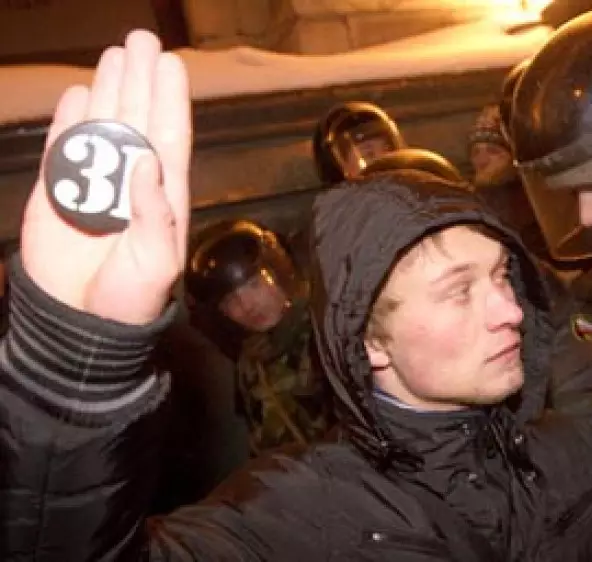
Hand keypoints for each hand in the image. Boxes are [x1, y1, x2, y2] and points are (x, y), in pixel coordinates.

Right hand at [20, 30, 190, 325]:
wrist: (81, 322)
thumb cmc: (130, 298)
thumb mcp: (156, 261)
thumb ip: (155, 213)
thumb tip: (149, 162)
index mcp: (163, 196)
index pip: (169, 137)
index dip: (170, 99)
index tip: (172, 64)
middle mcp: (132, 181)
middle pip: (137, 118)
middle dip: (141, 78)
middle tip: (142, 39)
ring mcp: (96, 184)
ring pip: (104, 125)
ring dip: (111, 89)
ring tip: (118, 53)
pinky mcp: (60, 192)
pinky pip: (66, 147)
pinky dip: (72, 120)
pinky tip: (82, 93)